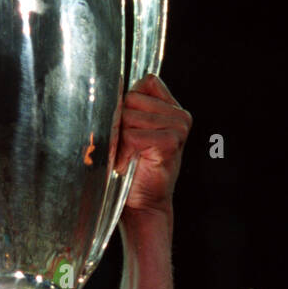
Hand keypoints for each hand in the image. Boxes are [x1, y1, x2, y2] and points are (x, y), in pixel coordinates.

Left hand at [116, 75, 191, 219]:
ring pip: (129, 115)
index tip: (128, 130)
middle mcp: (180, 115)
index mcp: (172, 108)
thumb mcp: (129, 131)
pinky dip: (124, 152)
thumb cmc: (132, 171)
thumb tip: (107, 83)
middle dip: (120, 123)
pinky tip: (130, 164)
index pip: (145, 82)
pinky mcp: (171, 141)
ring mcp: (179, 126)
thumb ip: (127, 107)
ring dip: (120, 140)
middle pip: (131, 98)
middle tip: (127, 149)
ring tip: (129, 157)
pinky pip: (132, 135)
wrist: (142, 206)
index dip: (128, 104)